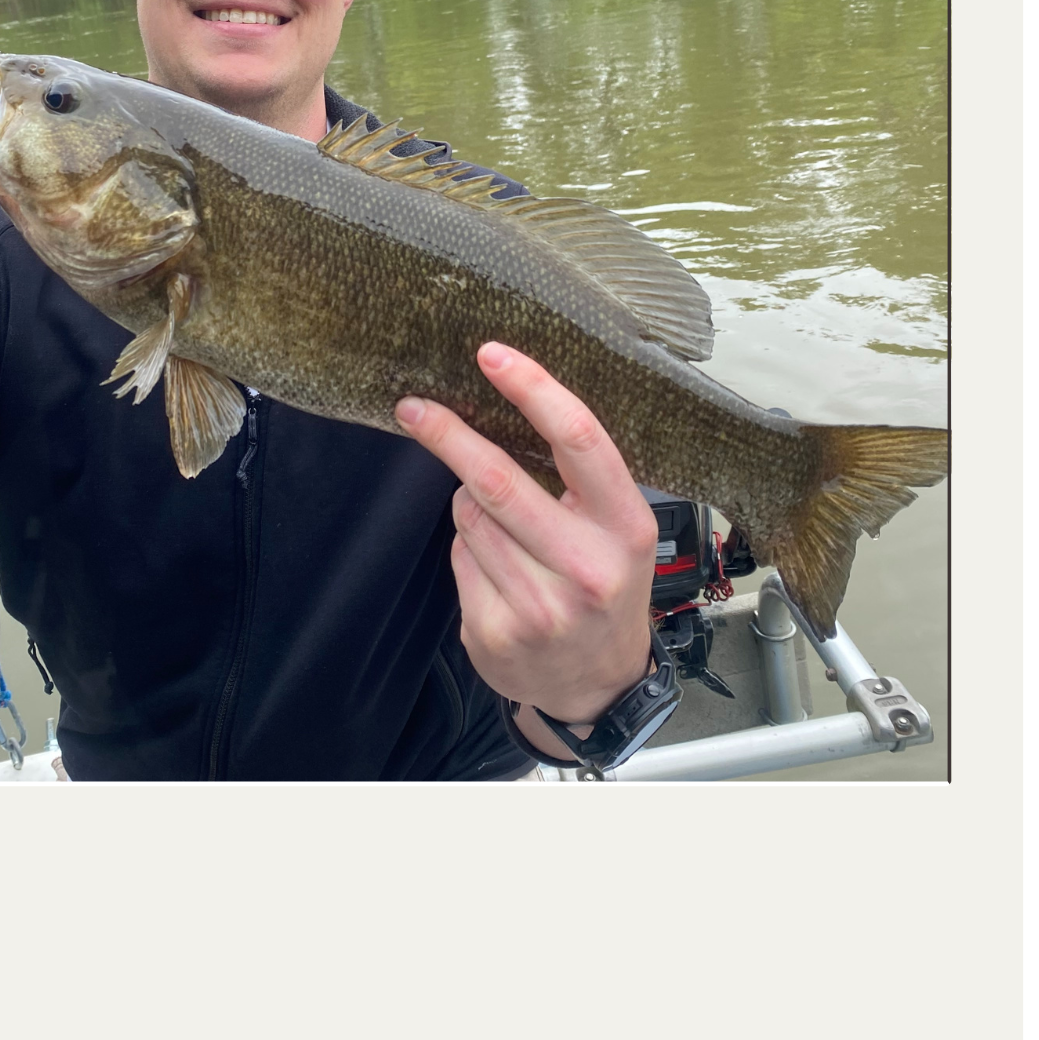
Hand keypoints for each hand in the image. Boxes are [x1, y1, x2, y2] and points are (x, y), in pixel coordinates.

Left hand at [395, 344, 656, 739]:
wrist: (598, 684)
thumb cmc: (605, 588)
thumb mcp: (616, 530)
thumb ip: (575, 478)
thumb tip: (503, 406)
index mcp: (625, 525)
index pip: (578, 438)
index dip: (531, 389)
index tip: (490, 354)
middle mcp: (587, 567)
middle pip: (497, 480)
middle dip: (447, 435)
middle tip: (413, 407)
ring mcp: (540, 605)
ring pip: (468, 517)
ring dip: (468, 505)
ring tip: (503, 531)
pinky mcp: (496, 632)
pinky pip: (458, 558)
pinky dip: (466, 551)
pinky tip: (497, 573)